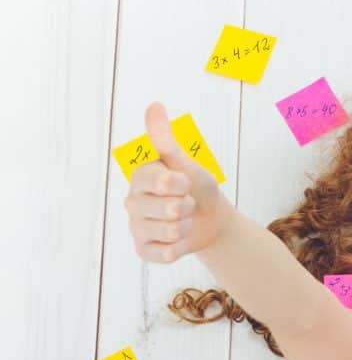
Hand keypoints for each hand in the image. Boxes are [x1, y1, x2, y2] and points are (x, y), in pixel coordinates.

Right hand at [123, 102, 232, 262]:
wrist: (210, 218)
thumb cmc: (196, 186)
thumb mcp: (185, 162)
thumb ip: (165, 140)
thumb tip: (154, 106)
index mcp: (140, 177)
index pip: (162, 181)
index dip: (181, 184)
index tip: (185, 182)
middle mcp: (133, 201)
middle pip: (169, 210)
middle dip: (188, 206)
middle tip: (186, 202)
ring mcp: (137, 226)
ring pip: (170, 231)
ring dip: (187, 226)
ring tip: (184, 219)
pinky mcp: (144, 250)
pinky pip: (165, 253)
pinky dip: (179, 247)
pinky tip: (178, 239)